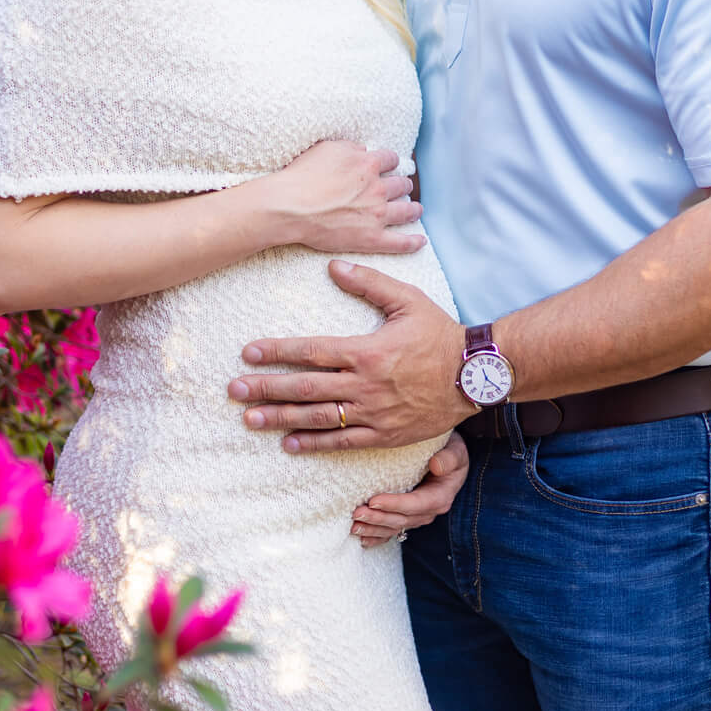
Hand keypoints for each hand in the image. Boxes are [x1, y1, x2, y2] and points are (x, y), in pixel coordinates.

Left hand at [229, 259, 466, 451]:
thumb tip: (333, 266)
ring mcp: (373, 413)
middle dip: (265, 389)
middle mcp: (364, 385)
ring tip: (250, 419)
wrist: (476, 375)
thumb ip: (369, 283)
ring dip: (281, 419)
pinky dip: (315, 444)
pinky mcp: (384, 435)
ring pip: (318, 418)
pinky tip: (289, 444)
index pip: (310, 351)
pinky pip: (343, 442)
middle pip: (304, 388)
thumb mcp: (407, 300)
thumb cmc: (440, 334)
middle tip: (233, 391)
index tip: (247, 354)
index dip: (276, 352)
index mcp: (365, 351)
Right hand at [266, 141, 425, 256]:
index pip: (390, 159)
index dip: (390, 163)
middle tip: (402, 188)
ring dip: (413, 209)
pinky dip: (412, 242)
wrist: (291, 206)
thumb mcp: (328, 148)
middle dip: (402, 185)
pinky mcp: (372, 238)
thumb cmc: (303, 176)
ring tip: (416, 209)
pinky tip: (420, 241)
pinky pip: (399, 242)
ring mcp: (377, 214)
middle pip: (401, 184)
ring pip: (406, 210)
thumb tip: (363, 150)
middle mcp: (377, 188)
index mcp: (368, 164)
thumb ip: (350, 147)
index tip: (390, 167)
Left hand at [352, 434, 469, 547]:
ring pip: (393, 528)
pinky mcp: (407, 518)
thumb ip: (449, 458)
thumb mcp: (456, 451)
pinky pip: (391, 532)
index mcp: (439, 497)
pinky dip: (376, 538)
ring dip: (373, 529)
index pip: (415, 504)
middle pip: (401, 519)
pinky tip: (361, 539)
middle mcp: (428, 512)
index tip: (374, 501)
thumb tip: (436, 465)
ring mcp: (417, 518)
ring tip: (353, 526)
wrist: (448, 459)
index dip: (394, 504)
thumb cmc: (450, 453)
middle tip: (357, 513)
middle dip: (378, 518)